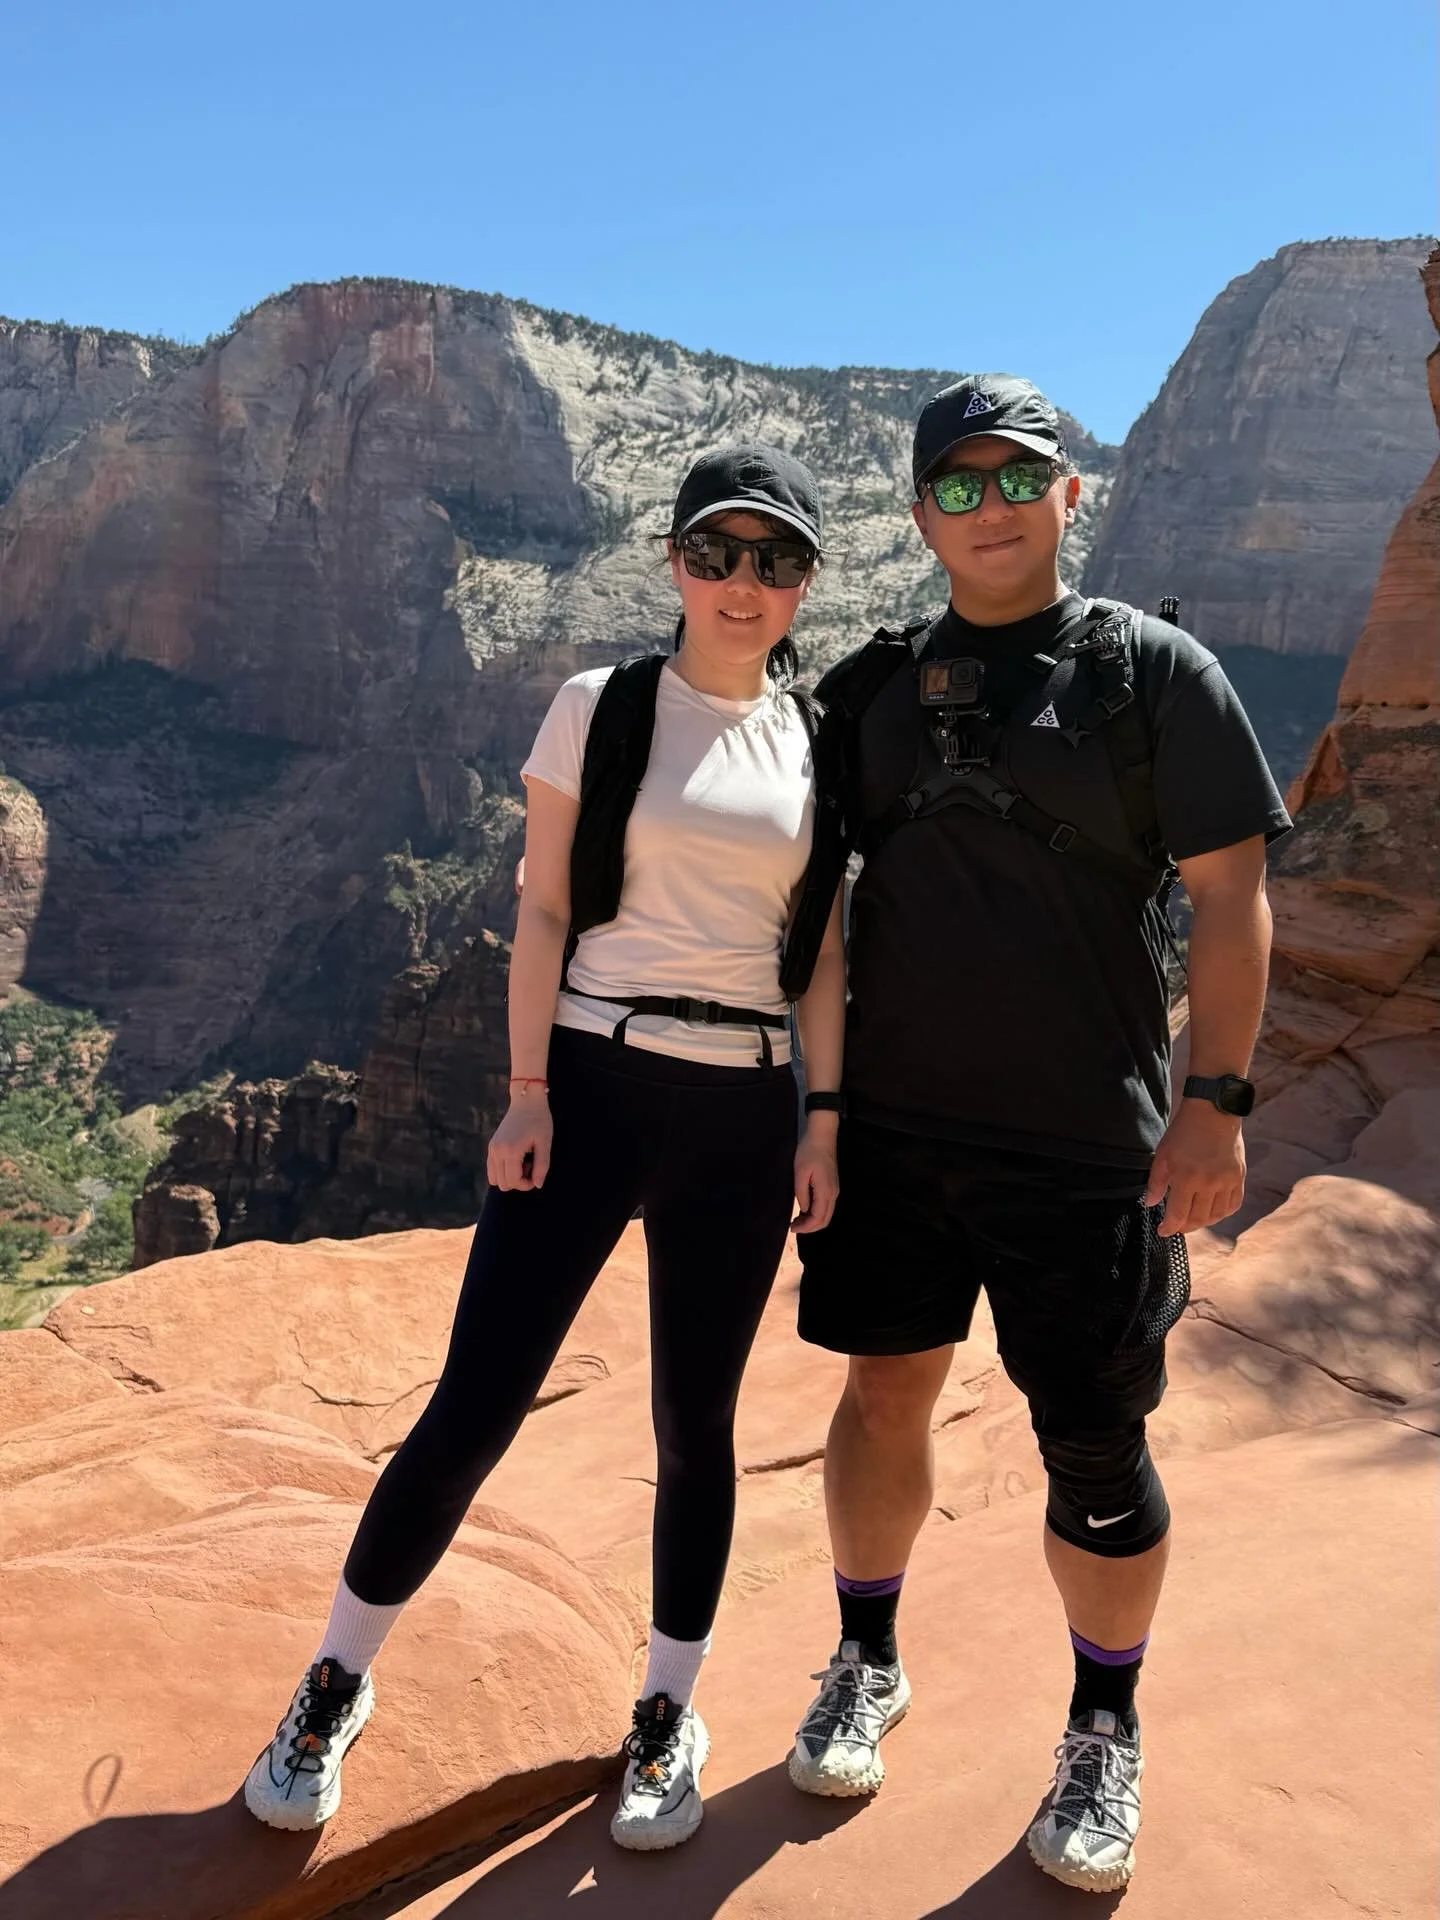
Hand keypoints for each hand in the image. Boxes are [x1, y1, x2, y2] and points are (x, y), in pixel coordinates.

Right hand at [487, 1091, 552, 1190]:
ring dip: (510, 1177)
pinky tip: (516, 1159)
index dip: (526, 1184)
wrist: (526, 1100)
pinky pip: (492, 1169)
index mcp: (511, 1151)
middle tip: (531, 1166)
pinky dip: (503, 1171)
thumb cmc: (539, 1120)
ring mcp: (492, 1149)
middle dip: (518, 1181)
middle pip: (503, 1183)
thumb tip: (537, 1185)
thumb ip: (542, 1166)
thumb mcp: (545, 1143)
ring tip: (523, 1163)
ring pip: (494, 1179)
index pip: (513, 1181)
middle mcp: (497, 1151)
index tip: (537, 1174)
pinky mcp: (491, 1146)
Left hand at [792, 1121, 838, 1233]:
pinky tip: (804, 1210)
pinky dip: (816, 1213)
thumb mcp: (800, 1172)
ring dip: (812, 1221)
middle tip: (793, 1226)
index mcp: (826, 1191)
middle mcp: (833, 1193)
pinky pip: (825, 1206)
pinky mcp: (832, 1186)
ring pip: (826, 1214)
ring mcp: (834, 1190)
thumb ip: (801, 1193)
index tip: (792, 1228)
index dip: (806, 1227)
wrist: (822, 1136)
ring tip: (797, 1220)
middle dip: (810, 1227)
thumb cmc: (809, 1151)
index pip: (818, 1218)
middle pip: (825, 1220)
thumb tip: (804, 1209)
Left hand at [1144, 1100, 1245, 1236]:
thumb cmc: (1184, 1132)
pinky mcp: (1239, 1177)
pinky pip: (1233, 1205)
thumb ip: (1156, 1182)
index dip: (1169, 1228)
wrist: (1213, 1112)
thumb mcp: (1163, 1155)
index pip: (1178, 1215)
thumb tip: (1149, 1204)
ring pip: (1217, 1215)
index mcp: (1186, 1179)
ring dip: (1204, 1222)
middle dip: (1185, 1227)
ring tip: (1193, 1220)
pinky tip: (1213, 1211)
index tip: (1163, 1231)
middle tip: (1177, 1226)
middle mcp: (1209, 1184)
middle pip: (1198, 1219)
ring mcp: (1227, 1182)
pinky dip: (1223, 1212)